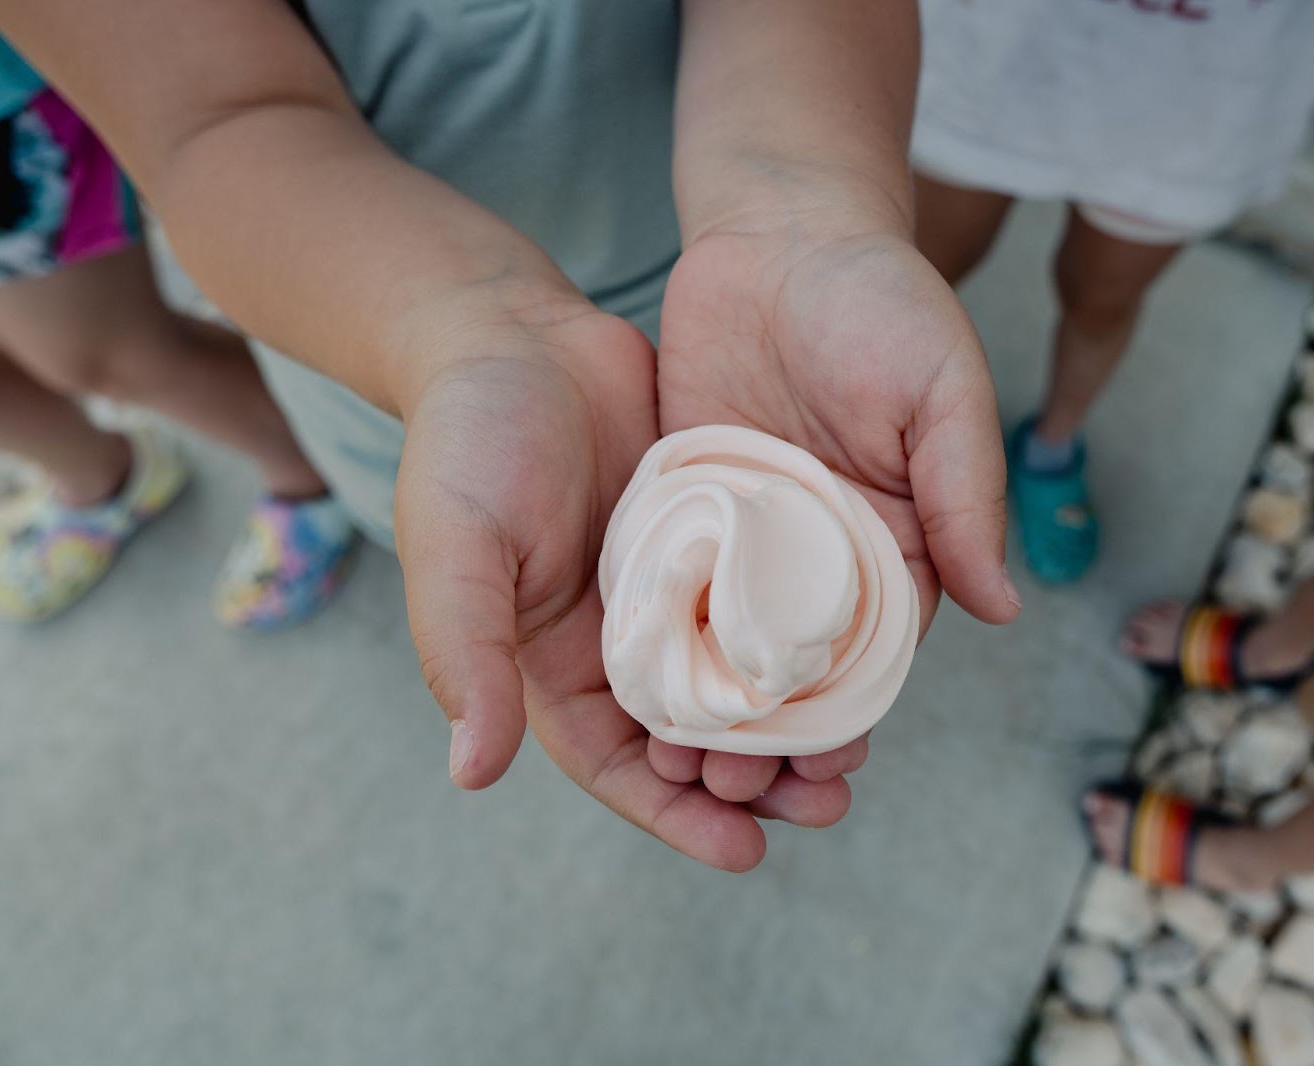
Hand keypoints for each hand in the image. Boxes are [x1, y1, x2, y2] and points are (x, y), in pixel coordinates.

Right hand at [392, 297, 858, 870]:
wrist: (513, 333)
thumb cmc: (468, 439)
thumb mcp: (458, 546)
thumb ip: (465, 653)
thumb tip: (474, 774)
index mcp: (550, 662)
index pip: (617, 767)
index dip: (676, 815)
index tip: (748, 851)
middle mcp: (616, 640)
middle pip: (693, 740)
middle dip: (755, 783)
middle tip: (828, 803)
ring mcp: (669, 591)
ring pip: (740, 681)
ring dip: (790, 723)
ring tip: (855, 752)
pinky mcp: (711, 540)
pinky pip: (765, 605)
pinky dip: (801, 640)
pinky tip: (853, 656)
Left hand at [655, 212, 1021, 809]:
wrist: (778, 225)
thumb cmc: (880, 300)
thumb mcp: (943, 390)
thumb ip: (967, 493)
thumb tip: (1004, 607)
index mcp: (894, 540)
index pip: (878, 654)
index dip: (853, 716)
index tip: (825, 768)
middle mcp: (817, 552)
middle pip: (795, 669)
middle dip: (772, 736)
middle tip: (734, 791)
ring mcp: (745, 532)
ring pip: (724, 643)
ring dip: (706, 709)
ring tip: (676, 766)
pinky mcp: (682, 500)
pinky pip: (667, 581)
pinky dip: (653, 639)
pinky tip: (627, 689)